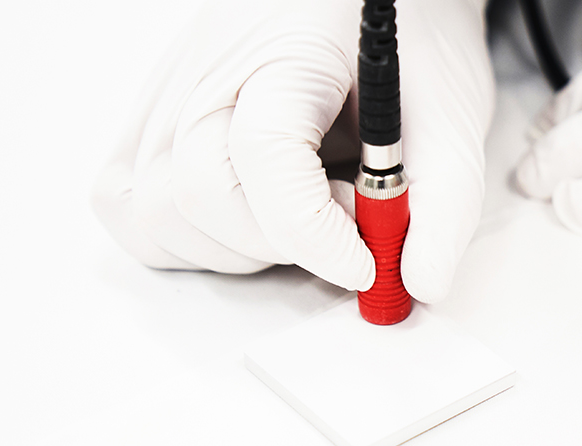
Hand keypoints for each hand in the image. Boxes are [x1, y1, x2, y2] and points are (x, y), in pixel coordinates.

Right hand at [91, 0, 492, 301]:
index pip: (265, 157)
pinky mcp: (152, 123)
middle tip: (346, 222)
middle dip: (281, 242)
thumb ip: (445, 203)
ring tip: (304, 214)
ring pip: (152, 215)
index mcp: (282, 55)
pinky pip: (131, 209)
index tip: (367, 263)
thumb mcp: (450, 118)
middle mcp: (206, 73)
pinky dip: (191, 239)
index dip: (315, 231)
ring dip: (237, 249)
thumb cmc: (406, 42)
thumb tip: (421, 282)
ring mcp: (167, 98)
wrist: (373, 0)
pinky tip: (254, 219)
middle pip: (197, 195)